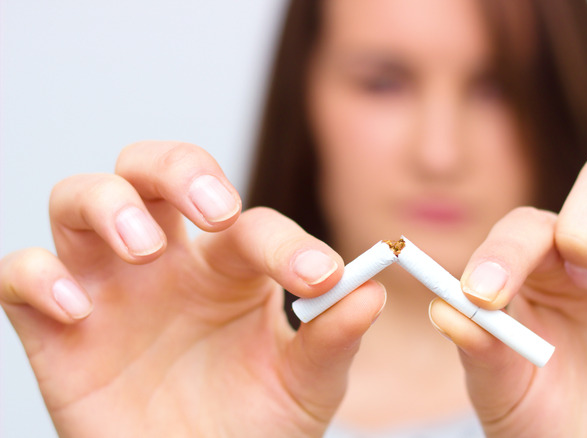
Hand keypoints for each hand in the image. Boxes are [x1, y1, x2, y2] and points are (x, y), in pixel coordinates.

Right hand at [0, 141, 384, 436]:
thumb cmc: (255, 426)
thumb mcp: (306, 387)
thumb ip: (332, 340)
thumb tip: (371, 291)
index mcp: (232, 268)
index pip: (252, 226)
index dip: (286, 243)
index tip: (317, 277)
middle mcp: (168, 263)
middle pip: (155, 170)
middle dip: (181, 171)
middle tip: (215, 211)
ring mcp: (109, 289)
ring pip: (81, 200)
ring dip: (108, 204)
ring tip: (143, 248)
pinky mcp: (56, 330)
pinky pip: (21, 276)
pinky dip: (37, 276)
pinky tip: (75, 307)